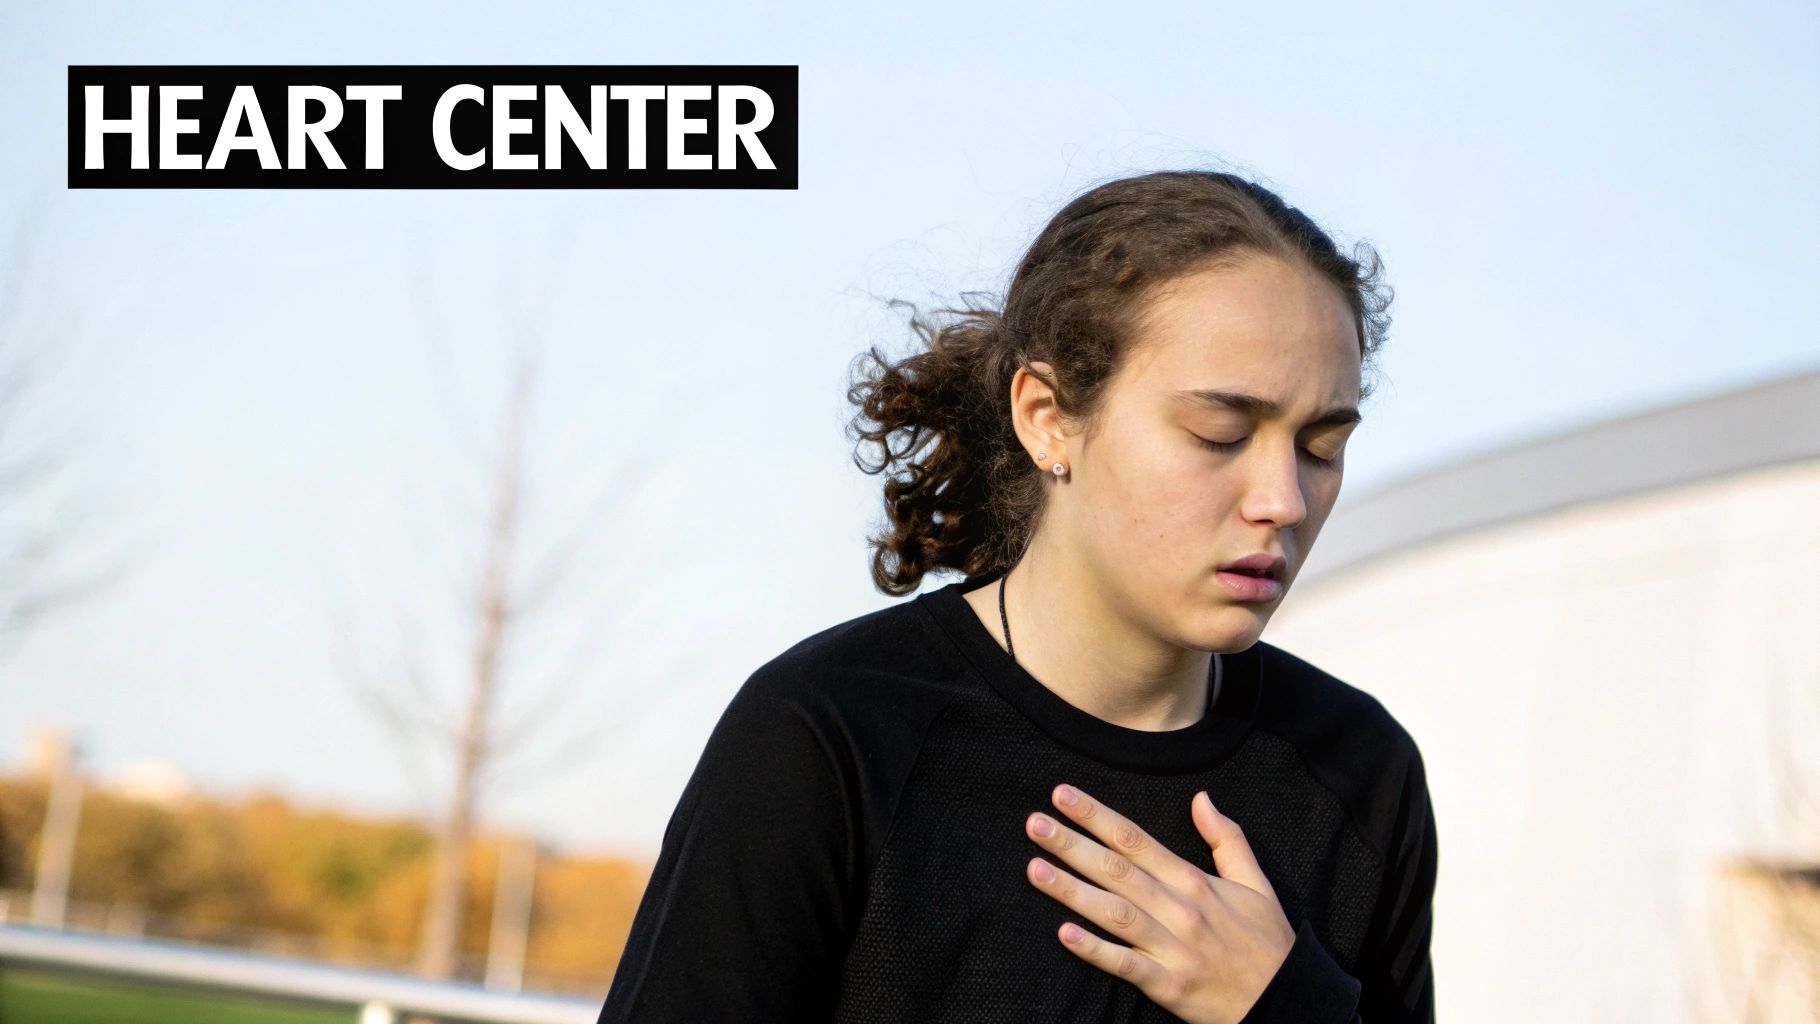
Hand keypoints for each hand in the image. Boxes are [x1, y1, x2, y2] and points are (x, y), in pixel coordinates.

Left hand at [1022, 784, 1297, 1023]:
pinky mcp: (1167, 985)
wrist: (1286, 1001)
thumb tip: (1202, 798)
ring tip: (1035, 869)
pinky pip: (1126, 965)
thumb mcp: (1255, 883)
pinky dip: (1096, 950)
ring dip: (1072, 890)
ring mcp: (1172, 948)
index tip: (1063, 795)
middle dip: (1072, 845)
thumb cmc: (1266, 941)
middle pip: (1117, 870)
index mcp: (1194, 881)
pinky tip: (1064, 934)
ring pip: (1115, 913)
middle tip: (1034, 823)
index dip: (1097, 816)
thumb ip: (1226, 839)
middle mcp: (1180, 909)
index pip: (1135, 840)